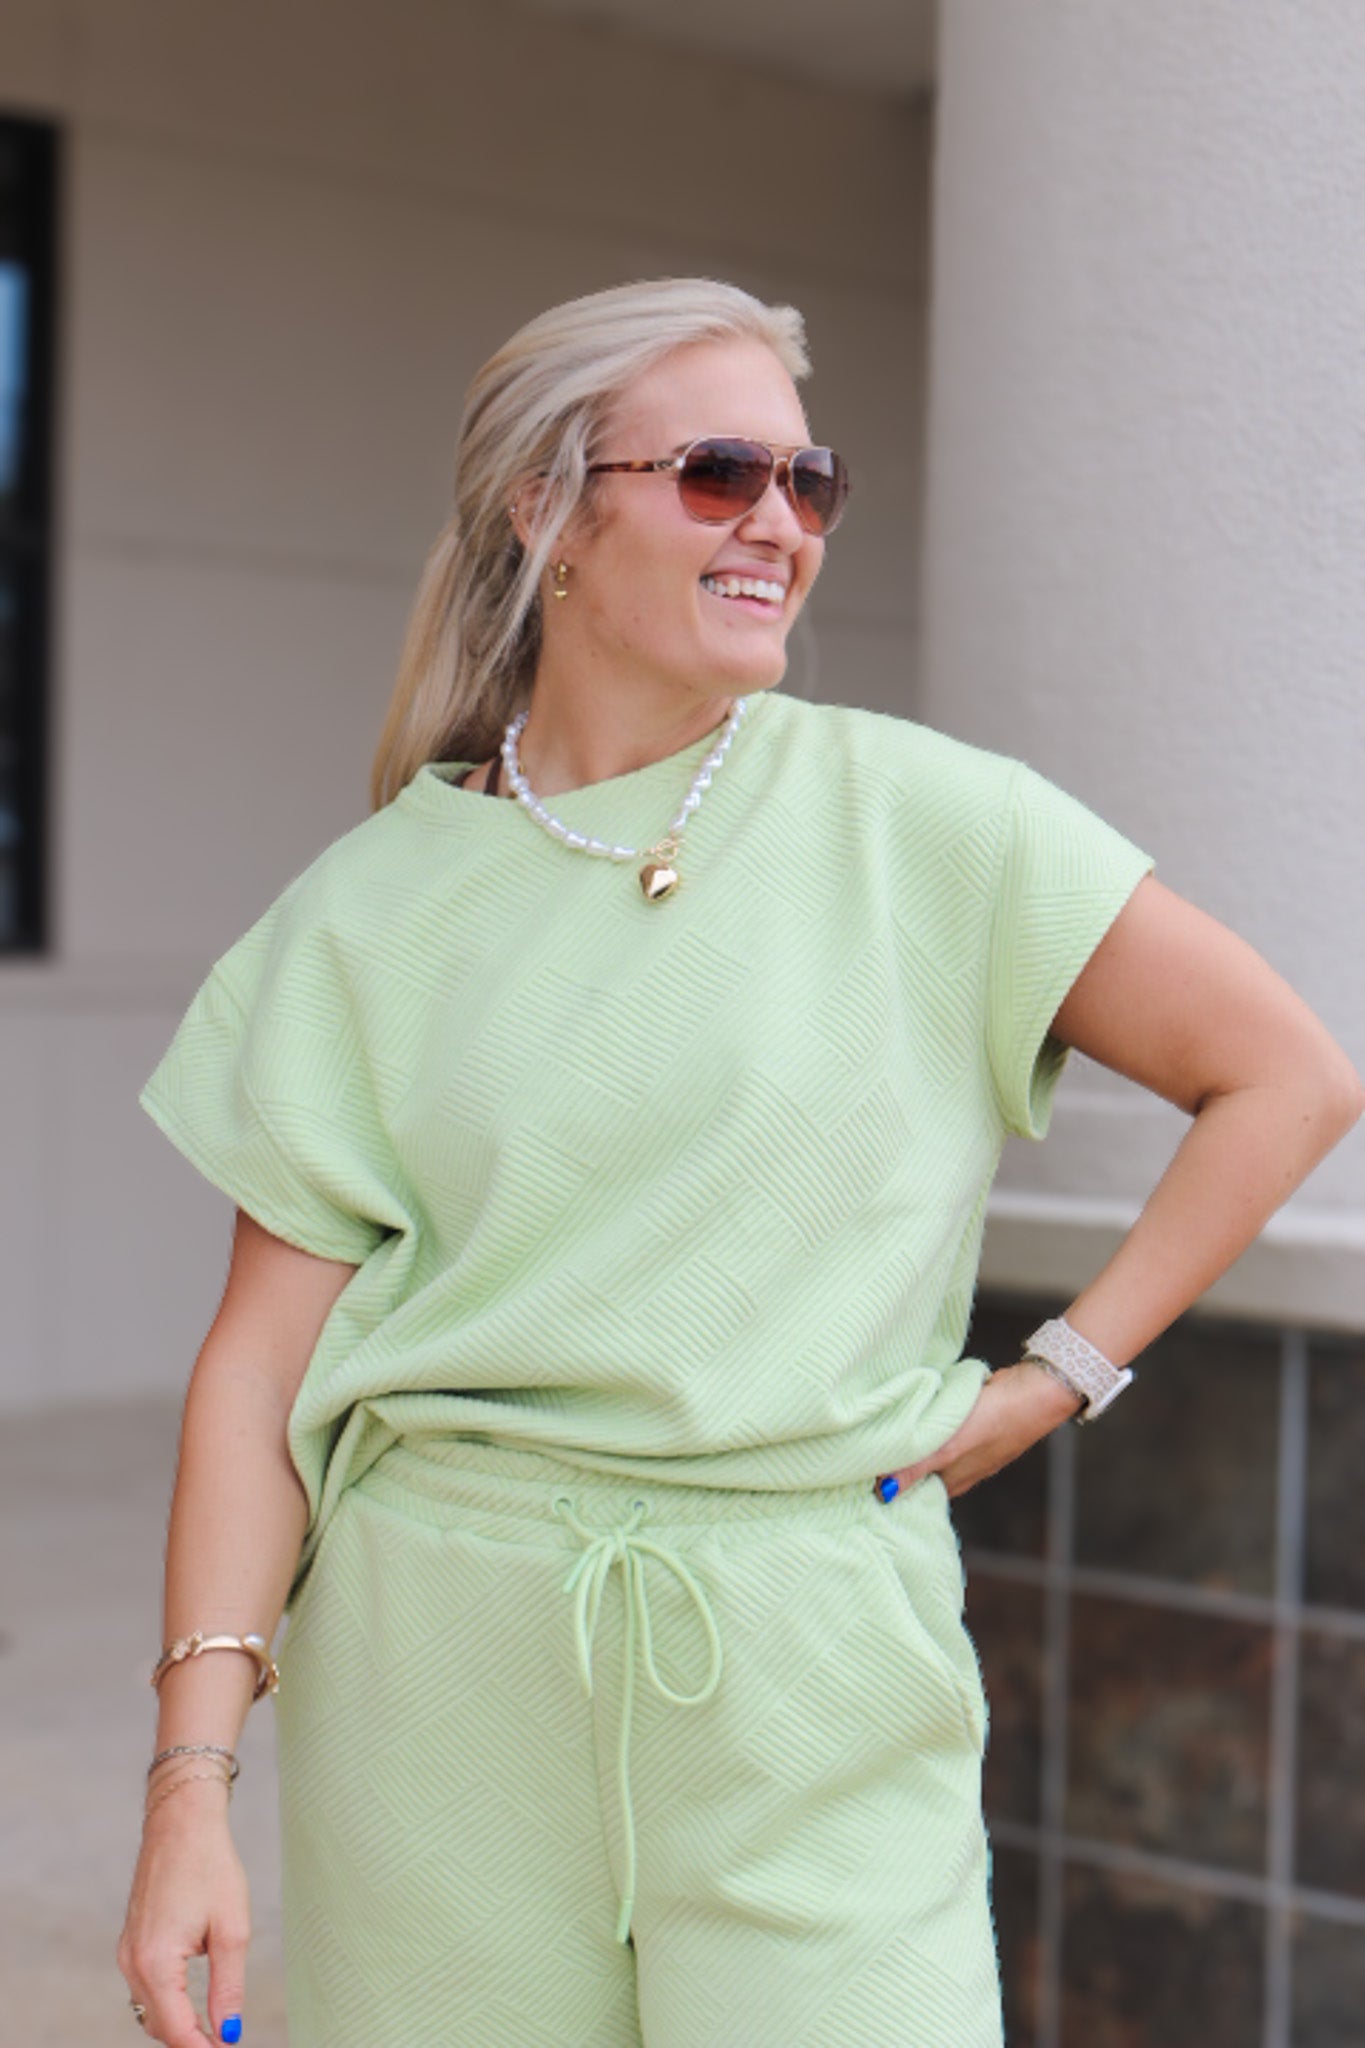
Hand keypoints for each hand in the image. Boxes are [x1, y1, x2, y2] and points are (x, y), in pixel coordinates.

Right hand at [117, 1777, 249, 2045]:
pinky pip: (145, 1988)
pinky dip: (167, 2003)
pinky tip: (193, 2006)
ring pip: (150, 2009)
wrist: (181, 1822)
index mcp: (156, 1962)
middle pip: (159, 2025)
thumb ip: (228, 1987)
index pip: (176, 2030)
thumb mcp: (231, 1929)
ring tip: (214, 2033)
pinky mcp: (131, 1942)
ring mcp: (127, 1952)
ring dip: (178, 2025)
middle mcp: (133, 1962)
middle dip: (189, 2041)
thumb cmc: (210, 1866)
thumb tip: (229, 2033)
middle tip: (226, 2044)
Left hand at [876, 1360, 1082, 1499]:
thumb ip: (918, 1467)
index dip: (889, 1486)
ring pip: (928, 1446)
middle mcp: (958, 1467)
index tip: (859, 1476)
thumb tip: (884, 1492)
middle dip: (894, 1460)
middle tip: (860, 1447)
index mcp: (953, 1482)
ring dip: (909, 1437)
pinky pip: (938, 1424)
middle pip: (918, 1469)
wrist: (1036, 1390)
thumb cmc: (997, 1421)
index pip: (913, 1493)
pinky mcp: (969, 1420)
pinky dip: (925, 1419)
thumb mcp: (951, 1445)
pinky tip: (910, 1406)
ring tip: (878, 1426)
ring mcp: (965, 1444)